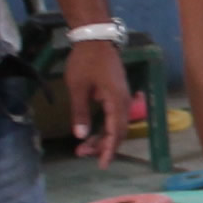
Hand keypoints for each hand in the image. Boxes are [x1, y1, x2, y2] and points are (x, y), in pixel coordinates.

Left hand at [62, 39, 129, 164]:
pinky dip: (105, 127)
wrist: (95, 38)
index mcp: (116, 100)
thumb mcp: (78, 87)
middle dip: (102, 146)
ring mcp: (122, 97)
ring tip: (84, 147)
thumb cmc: (85, 61)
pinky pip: (115, 116)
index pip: (115, 131)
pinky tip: (93, 132)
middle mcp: (124, 101)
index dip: (108, 149)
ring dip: (102, 137)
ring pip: (116, 124)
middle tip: (82, 154)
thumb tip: (81, 136)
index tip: (102, 164)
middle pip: (118, 131)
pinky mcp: (118, 94)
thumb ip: (80, 112)